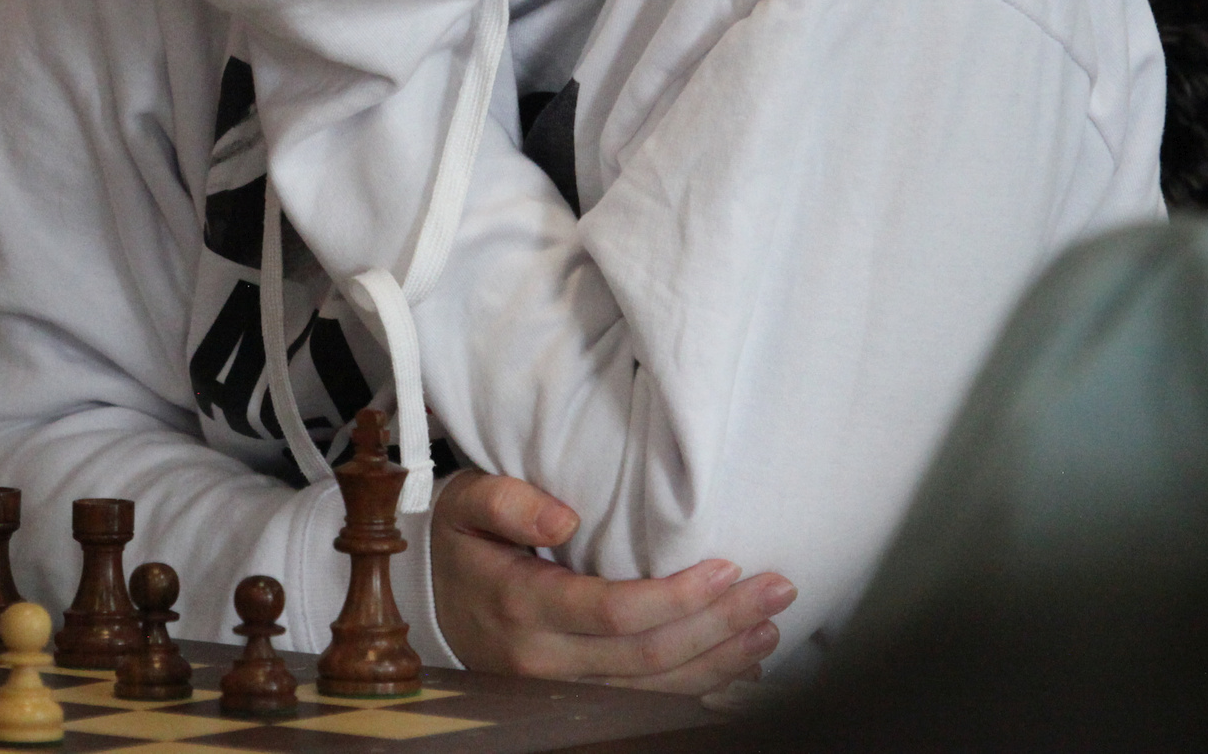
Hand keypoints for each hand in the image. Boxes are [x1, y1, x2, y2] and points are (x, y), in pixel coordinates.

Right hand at [429, 471, 795, 697]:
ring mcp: (559, 692)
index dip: (678, 596)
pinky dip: (698, 690)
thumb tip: (564, 519)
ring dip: (721, 663)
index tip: (729, 567)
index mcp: (521, 606)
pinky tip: (739, 669)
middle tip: (777, 592)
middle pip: (648, 656)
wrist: (430, 603)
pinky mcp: (575, 702)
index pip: (614, 612)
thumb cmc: (462, 542)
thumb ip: (507, 501)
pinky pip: (645, 705)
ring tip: (771, 629)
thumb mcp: (466, 503)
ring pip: (654, 691)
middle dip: (720, 626)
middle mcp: (543, 662)